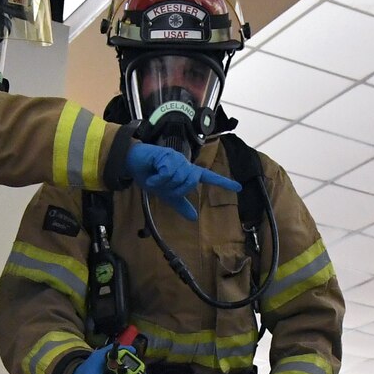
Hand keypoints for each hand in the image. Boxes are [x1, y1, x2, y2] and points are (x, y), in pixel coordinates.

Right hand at [125, 141, 239, 220]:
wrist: (134, 165)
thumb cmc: (152, 176)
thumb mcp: (167, 195)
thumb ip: (181, 205)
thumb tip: (194, 218)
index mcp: (188, 173)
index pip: (209, 178)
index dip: (224, 183)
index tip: (239, 188)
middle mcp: (185, 165)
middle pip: (190, 182)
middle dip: (175, 189)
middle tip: (162, 187)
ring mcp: (177, 159)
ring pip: (178, 178)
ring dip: (164, 184)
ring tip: (155, 179)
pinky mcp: (167, 155)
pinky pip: (167, 174)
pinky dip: (158, 179)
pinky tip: (152, 175)